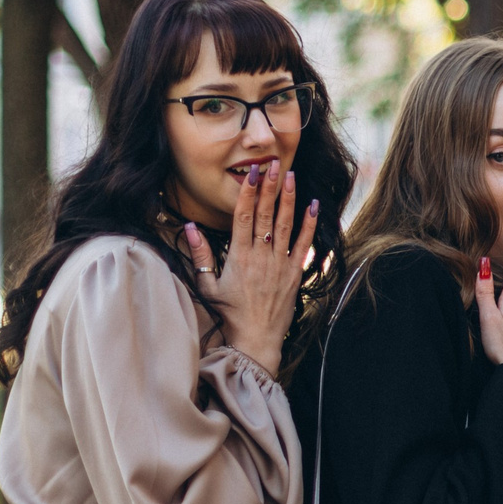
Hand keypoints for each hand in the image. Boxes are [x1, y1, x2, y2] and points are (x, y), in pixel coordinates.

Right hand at [184, 160, 316, 379]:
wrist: (255, 339)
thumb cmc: (228, 314)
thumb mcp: (207, 285)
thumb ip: (199, 255)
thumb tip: (189, 226)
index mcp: (238, 257)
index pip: (243, 217)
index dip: (248, 193)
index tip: (252, 173)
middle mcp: (261, 256)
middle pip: (265, 215)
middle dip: (269, 188)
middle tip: (273, 164)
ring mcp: (280, 264)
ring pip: (284, 225)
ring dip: (288, 199)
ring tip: (290, 176)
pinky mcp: (295, 274)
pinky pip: (303, 245)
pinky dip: (308, 225)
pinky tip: (313, 206)